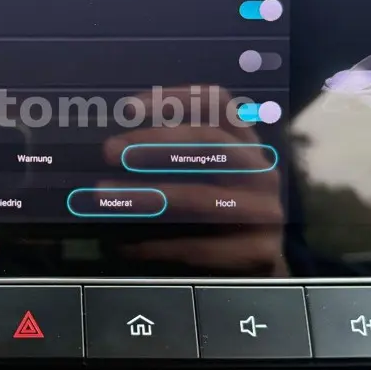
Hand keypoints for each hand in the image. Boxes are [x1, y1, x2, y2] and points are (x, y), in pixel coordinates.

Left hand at [102, 86, 286, 274]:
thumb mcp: (209, 175)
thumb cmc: (224, 213)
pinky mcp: (260, 250)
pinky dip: (158, 246)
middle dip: (154, 143)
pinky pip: (198, 247)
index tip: (129, 107)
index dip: (176, 100)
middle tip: (110, 150)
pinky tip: (128, 248)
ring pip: (199, 196)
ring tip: (105, 195)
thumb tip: (116, 145)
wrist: (264, 269)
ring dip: (145, 195)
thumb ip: (177, 155)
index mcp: (247, 144)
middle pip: (209, 143)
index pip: (219, 104)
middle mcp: (261, 170)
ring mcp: (266, 210)